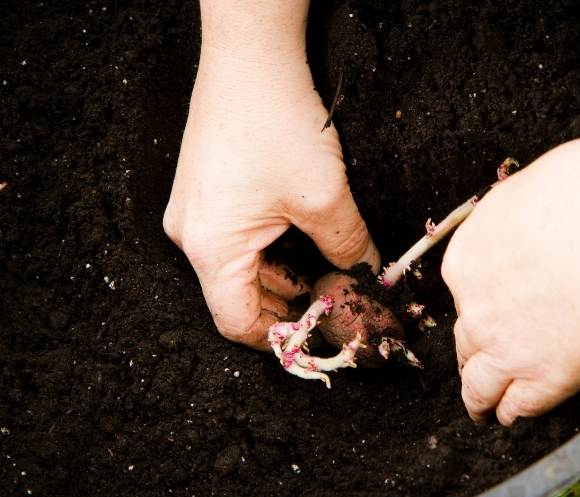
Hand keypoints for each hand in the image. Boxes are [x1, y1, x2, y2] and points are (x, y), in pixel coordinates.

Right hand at [163, 45, 378, 349]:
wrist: (249, 56)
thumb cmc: (277, 123)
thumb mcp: (326, 198)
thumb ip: (350, 248)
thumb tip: (370, 276)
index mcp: (211, 249)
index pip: (238, 323)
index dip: (280, 339)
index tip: (317, 337)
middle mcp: (191, 235)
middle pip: (237, 296)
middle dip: (286, 305)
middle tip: (330, 304)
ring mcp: (193, 211)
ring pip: (238, 267)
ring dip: (281, 275)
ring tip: (323, 272)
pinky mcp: (204, 190)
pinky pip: (234, 238)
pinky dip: (267, 249)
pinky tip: (300, 239)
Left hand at [442, 137, 579, 425]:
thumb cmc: (579, 192)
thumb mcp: (521, 196)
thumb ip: (510, 224)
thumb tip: (520, 224)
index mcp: (465, 263)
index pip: (465, 296)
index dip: (479, 307)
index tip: (489, 313)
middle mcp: (476, 311)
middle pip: (466, 342)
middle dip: (471, 355)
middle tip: (474, 368)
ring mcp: (507, 348)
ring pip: (479, 385)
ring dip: (478, 401)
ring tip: (482, 412)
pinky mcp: (547, 376)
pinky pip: (519, 404)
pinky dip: (512, 413)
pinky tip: (511, 417)